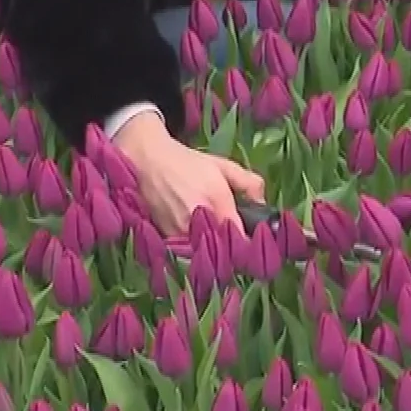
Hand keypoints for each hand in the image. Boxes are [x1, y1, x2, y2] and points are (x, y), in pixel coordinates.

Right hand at [112, 111, 264, 236]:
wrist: (148, 159)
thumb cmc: (186, 162)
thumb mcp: (221, 165)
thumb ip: (248, 182)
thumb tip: (262, 204)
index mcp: (217, 201)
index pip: (240, 238)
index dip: (248, 244)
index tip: (252, 243)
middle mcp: (199, 219)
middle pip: (223, 249)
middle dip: (230, 249)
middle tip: (234, 243)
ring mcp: (180, 230)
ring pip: (204, 251)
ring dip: (211, 250)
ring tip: (214, 240)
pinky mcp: (165, 235)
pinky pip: (186, 249)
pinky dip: (193, 247)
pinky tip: (195, 238)